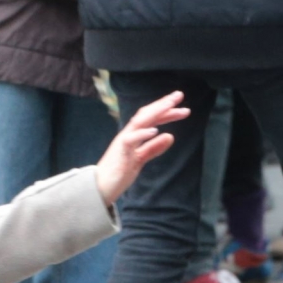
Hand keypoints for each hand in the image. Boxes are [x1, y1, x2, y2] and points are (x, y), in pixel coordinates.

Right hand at [95, 90, 190, 205]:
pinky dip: (142, 134)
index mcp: (133, 136)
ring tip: (170, 105)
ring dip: (155, 112)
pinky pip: (130, 140)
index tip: (183, 107)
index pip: (151, 118)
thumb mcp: (140, 159)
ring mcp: (122, 142)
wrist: (100, 188)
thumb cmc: (118, 173)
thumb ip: (153, 148)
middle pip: (146, 114)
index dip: (165, 110)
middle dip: (163, 104)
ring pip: (139, 122)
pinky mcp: (120, 153)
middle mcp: (128, 135)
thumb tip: (171, 136)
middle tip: (179, 95)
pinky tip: (154, 130)